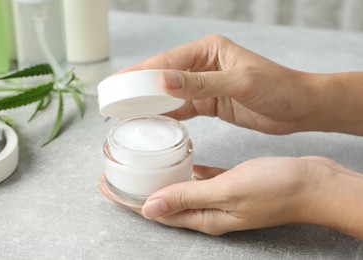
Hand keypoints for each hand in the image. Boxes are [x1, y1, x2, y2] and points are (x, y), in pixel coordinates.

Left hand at [100, 156, 362, 238]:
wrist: (313, 183)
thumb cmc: (275, 188)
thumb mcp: (227, 191)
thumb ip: (187, 198)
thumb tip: (149, 208)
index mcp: (205, 217)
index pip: (155, 210)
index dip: (128, 200)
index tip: (106, 186)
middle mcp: (209, 211)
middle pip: (162, 201)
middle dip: (138, 189)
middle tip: (118, 173)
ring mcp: (220, 198)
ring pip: (180, 189)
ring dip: (159, 178)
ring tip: (142, 164)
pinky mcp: (231, 184)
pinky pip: (200, 178)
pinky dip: (186, 170)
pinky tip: (180, 159)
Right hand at [119, 34, 321, 134]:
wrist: (299, 107)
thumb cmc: (278, 87)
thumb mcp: (240, 83)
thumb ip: (201, 83)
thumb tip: (163, 80)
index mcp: (208, 50)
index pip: (167, 61)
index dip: (140, 73)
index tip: (118, 83)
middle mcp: (203, 64)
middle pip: (163, 75)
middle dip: (138, 86)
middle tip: (113, 98)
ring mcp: (204, 84)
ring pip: (169, 92)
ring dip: (150, 101)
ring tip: (126, 111)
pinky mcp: (209, 102)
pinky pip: (182, 107)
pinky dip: (167, 114)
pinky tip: (153, 120)